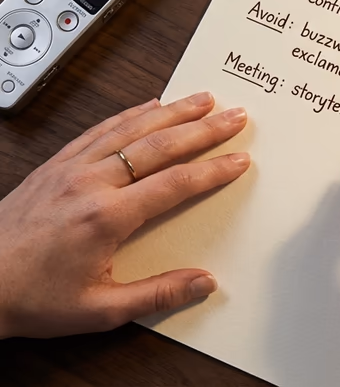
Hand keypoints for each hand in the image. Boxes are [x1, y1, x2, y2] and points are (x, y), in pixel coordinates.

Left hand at [0, 92, 249, 338]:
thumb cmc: (30, 297)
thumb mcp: (99, 310)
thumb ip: (157, 294)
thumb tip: (203, 282)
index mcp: (106, 217)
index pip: (174, 184)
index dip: (212, 171)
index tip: (238, 161)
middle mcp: (90, 183)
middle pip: (159, 146)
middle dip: (203, 129)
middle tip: (234, 116)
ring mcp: (70, 169)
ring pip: (131, 129)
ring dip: (172, 112)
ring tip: (202, 99)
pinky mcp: (54, 165)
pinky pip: (99, 130)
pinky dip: (129, 115)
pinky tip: (148, 106)